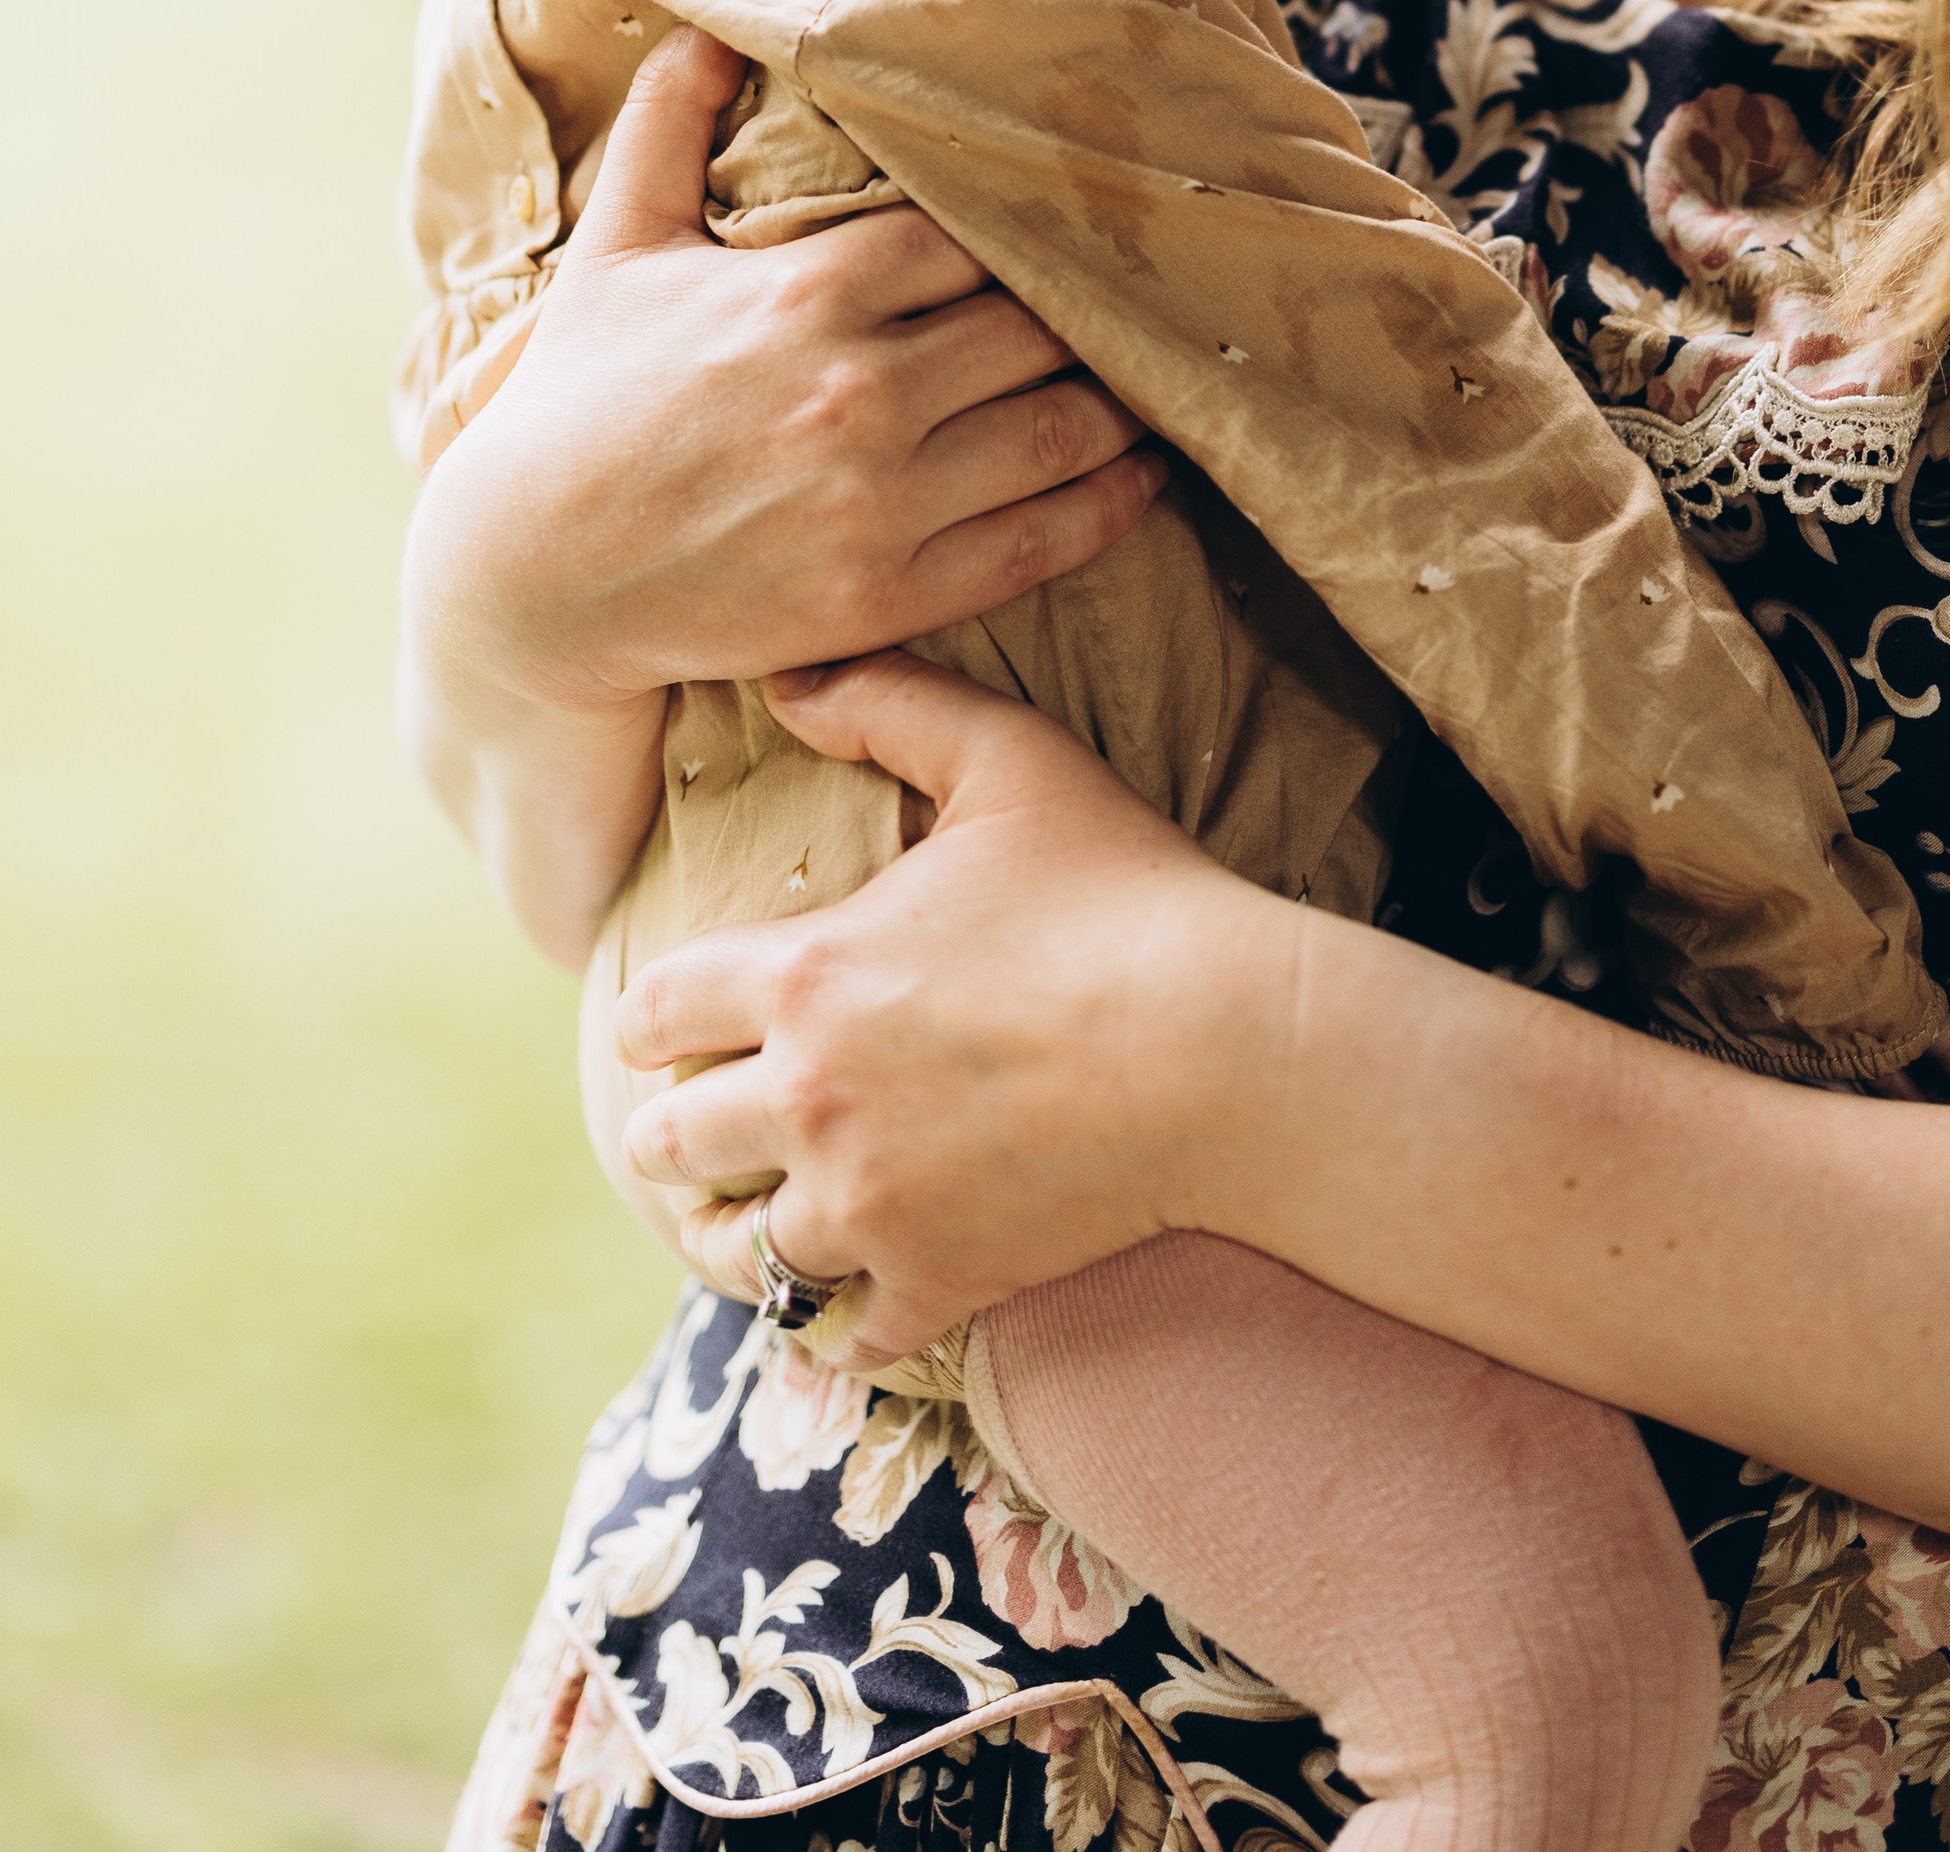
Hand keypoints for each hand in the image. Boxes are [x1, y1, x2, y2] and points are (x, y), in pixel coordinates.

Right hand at [409, 29, 1168, 717]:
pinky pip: (1040, 540)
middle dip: (1098, 316)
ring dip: (1127, 406)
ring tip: (1169, 382)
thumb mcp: (614, 247)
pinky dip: (1109, 506)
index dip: (1037, 233)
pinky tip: (1142, 478)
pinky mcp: (888, 592)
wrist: (526, 576)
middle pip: (1041, 329)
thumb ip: (665, 127)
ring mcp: (880, 498)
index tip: (1082, 227)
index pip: (978, 238)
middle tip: (1153, 303)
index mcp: (809, 288)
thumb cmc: (574, 401)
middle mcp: (861, 387)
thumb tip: (701, 27)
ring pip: (1062, 430)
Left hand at [616, 653, 1274, 1364]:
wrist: (1235, 1052)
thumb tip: (788, 677)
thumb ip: (891, 703)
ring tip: (767, 1213)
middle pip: (668, 1143)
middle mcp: (807, 1099)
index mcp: (806, 976)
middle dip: (680, 1127)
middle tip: (713, 1120)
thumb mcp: (1012, 762)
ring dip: (746, 1228)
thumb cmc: (1128, 892)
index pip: (652, 1012)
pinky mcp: (934, 1285)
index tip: (679, 1023)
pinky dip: (840, 1315)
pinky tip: (859, 1287)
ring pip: (739, 1251)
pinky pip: (837, 1333)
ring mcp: (867, 1206)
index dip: (657, 1015)